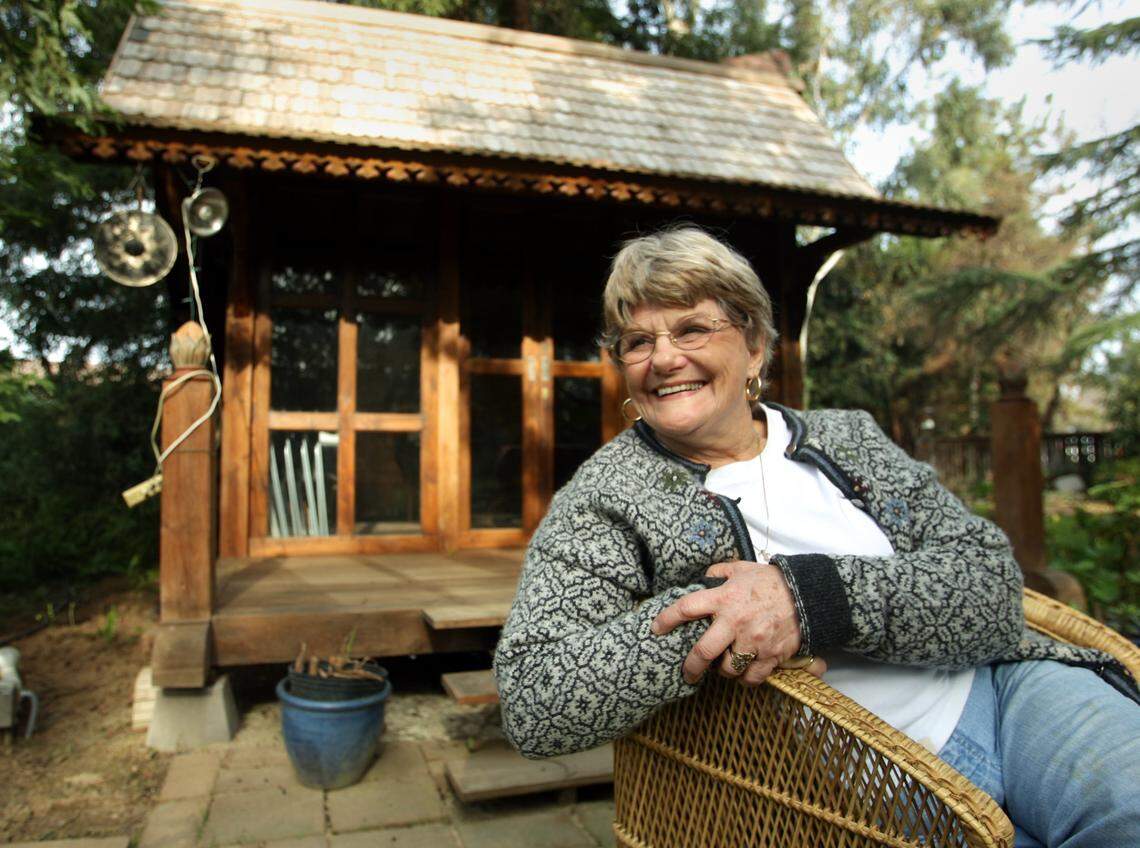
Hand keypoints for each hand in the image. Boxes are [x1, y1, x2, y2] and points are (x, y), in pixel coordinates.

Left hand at [651, 560, 825, 685]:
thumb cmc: (771, 581)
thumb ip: (718, 573)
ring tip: (724, 665)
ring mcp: (753, 641)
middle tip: (686, 672)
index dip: (667, 619)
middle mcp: (735, 622)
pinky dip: (745, 679)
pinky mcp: (771, 656)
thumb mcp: (741, 568)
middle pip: (703, 652)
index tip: (656, 629)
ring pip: (727, 668)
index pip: (686, 608)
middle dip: (690, 666)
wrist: (807, 594)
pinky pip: (751, 678)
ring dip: (722, 670)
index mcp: (724, 598)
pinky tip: (744, 672)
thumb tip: (702, 579)